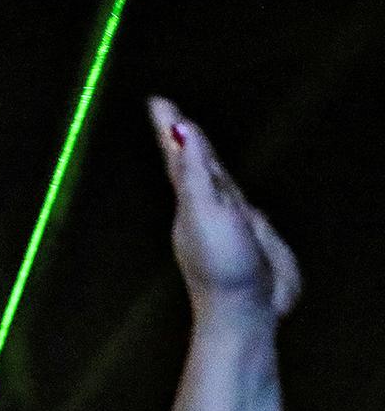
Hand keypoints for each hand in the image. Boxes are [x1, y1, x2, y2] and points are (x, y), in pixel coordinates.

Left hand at [150, 97, 298, 324]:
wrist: (246, 309)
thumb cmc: (220, 265)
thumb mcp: (203, 211)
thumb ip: (194, 172)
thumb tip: (179, 131)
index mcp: (192, 198)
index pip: (178, 153)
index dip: (170, 127)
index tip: (156, 101)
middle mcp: (208, 205)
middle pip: (194, 161)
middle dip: (182, 136)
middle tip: (167, 111)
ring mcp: (230, 219)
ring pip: (216, 179)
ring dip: (203, 158)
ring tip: (190, 139)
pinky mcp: (253, 234)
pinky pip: (240, 201)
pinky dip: (229, 189)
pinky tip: (226, 188)